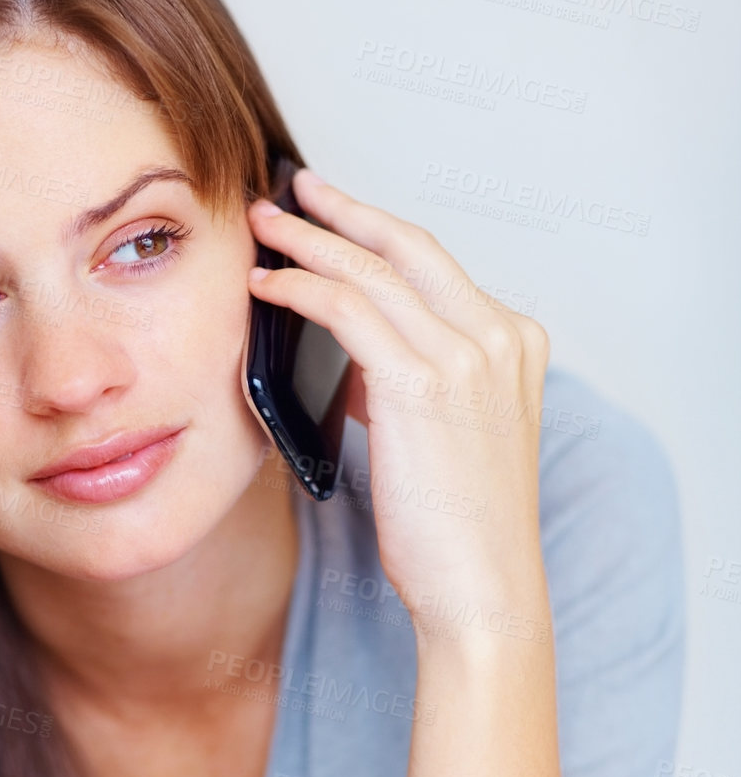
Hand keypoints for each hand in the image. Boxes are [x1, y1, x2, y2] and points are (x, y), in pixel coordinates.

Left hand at [247, 169, 550, 635]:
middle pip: (407, 245)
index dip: (376, 232)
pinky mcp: (422, 382)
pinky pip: (345, 309)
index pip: (435, 265)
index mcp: (514, 342)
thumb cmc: (459, 529)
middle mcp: (498, 336)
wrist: (482, 588)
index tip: (335, 214)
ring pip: (370, 269)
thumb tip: (353, 357)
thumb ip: (412, 382)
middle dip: (343, 210)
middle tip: (293, 188)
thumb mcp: (447, 435)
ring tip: (261, 228)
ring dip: (307, 241)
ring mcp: (466, 355)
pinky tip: (265, 285)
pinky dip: (299, 288)